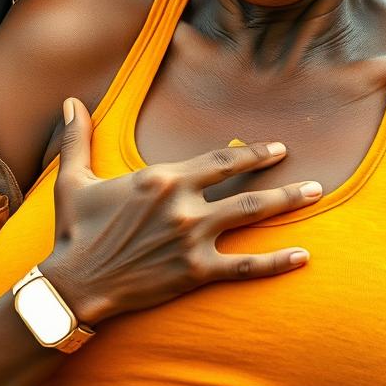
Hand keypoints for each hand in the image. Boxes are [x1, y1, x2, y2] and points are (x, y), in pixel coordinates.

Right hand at [43, 97, 319, 324]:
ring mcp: (192, 239)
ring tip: (315, 194)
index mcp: (161, 177)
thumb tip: (69, 101)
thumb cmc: (74, 231)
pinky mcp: (195, 272)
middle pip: (243, 184)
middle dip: (278, 174)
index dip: (249, 152)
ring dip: (286, 202)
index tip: (274, 148)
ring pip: (251, 216)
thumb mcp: (73, 179)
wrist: (74, 284)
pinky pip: (245, 267)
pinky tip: (302, 256)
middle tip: (306, 170)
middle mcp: (183, 204)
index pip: (218, 159)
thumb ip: (78, 138)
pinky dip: (276, 262)